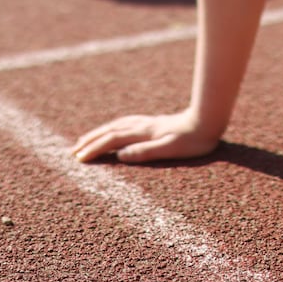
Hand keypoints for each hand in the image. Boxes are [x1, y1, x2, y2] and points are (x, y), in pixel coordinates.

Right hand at [71, 111, 220, 162]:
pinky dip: (111, 128)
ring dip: (98, 133)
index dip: (94, 149)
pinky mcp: (152, 123)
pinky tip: (112, 131)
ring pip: (115, 126)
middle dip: (90, 141)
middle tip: (73, 151)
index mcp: (143, 134)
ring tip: (86, 140)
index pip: (112, 140)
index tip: (79, 159)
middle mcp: (141, 126)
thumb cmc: (192, 141)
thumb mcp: (170, 150)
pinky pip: (124, 124)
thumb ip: (145, 152)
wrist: (208, 122)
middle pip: (109, 131)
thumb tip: (121, 156)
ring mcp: (146, 123)